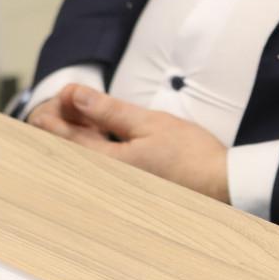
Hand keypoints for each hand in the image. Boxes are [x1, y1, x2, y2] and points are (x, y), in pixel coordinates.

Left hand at [28, 84, 230, 203]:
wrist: (220, 185)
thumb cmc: (190, 156)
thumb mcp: (149, 123)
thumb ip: (108, 111)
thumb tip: (76, 96)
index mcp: (105, 165)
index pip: (64, 137)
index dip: (58, 112)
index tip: (65, 92)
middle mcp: (104, 181)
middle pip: (66, 150)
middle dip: (62, 122)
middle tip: (69, 99)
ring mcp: (114, 186)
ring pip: (81, 157)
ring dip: (76, 133)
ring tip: (83, 110)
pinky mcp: (127, 186)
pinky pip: (98, 164)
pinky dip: (92, 145)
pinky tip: (100, 132)